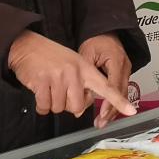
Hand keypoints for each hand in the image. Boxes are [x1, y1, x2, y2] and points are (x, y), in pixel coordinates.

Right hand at [7, 30, 135, 122]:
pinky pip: (45, 107)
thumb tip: (78, 111)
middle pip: (77, 106)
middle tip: (60, 91)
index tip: (131, 111)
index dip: (119, 100)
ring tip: (48, 86)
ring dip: (52, 103)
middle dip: (67, 105)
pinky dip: (41, 105)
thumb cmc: (51, 58)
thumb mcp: (72, 67)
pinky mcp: (42, 82)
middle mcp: (74, 72)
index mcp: (85, 68)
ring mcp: (58, 77)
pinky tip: (39, 91)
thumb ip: (80, 87)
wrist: (27, 46)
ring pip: (59, 108)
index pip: (106, 86)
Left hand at [79, 33, 134, 127]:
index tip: (103, 113)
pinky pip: (119, 91)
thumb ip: (83, 73)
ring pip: (122, 94)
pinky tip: (106, 112)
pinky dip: (113, 102)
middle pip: (121, 93)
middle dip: (111, 110)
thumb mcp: (86, 54)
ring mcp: (126, 71)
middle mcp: (125, 67)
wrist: (107, 32)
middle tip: (101, 122)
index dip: (109, 101)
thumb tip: (78, 95)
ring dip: (113, 108)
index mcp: (116, 60)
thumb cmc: (96, 41)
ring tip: (102, 121)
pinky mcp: (123, 74)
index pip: (113, 85)